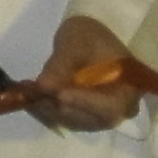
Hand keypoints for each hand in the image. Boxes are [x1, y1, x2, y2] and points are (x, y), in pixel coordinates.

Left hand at [25, 14, 140, 132]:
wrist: (89, 37)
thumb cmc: (90, 36)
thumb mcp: (76, 44)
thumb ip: (61, 66)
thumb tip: (42, 86)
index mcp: (129, 89)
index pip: (109, 107)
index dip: (84, 103)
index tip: (58, 94)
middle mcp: (118, 110)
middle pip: (90, 119)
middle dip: (60, 107)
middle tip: (34, 93)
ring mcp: (99, 115)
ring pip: (74, 121)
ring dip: (49, 109)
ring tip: (27, 92)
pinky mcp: (82, 115)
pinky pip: (64, 118)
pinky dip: (46, 109)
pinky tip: (29, 96)